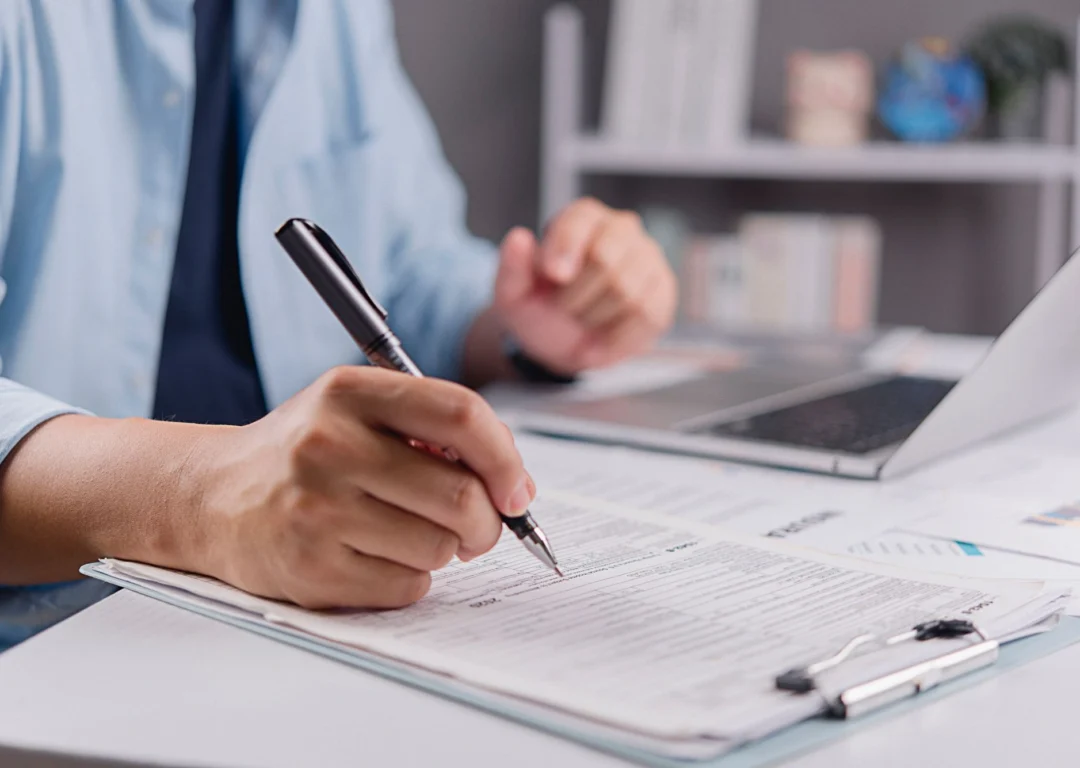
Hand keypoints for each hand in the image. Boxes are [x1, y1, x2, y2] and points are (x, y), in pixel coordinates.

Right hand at [191, 367, 533, 608]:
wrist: (210, 498)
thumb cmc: (304, 455)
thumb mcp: (354, 410)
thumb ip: (430, 427)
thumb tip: (510, 482)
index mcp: (349, 393)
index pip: (460, 415)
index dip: (505, 457)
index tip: (516, 490)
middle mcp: (329, 446)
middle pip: (460, 494)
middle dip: (486, 521)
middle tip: (477, 527)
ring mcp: (316, 510)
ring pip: (438, 547)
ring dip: (441, 550)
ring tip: (406, 535)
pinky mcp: (309, 569)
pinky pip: (406, 586)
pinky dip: (409, 579)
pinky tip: (376, 558)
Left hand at [493, 198, 676, 374]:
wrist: (564, 345)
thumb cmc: (540, 309)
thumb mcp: (513, 294)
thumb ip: (512, 267)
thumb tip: (519, 238)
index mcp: (583, 217)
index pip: (581, 220)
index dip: (565, 247)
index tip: (553, 276)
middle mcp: (621, 228)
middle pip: (605, 258)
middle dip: (575, 295)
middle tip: (562, 308)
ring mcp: (648, 258)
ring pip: (626, 290)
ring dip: (594, 316)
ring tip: (583, 319)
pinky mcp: (663, 291)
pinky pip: (646, 314)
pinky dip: (616, 335)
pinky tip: (602, 335)